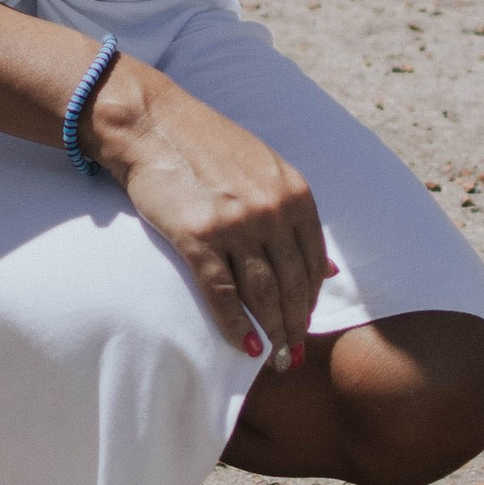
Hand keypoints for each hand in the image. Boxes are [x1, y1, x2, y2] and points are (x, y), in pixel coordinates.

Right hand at [89, 64, 332, 367]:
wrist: (152, 124)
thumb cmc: (207, 146)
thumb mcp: (267, 171)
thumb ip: (298, 217)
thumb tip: (331, 271)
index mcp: (294, 194)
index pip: (314, 262)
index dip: (311, 300)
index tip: (304, 322)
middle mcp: (272, 210)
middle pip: (293, 285)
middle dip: (295, 327)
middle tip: (293, 357)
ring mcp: (236, 225)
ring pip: (263, 295)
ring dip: (272, 334)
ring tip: (275, 360)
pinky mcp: (198, 237)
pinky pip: (222, 294)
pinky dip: (234, 325)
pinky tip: (242, 346)